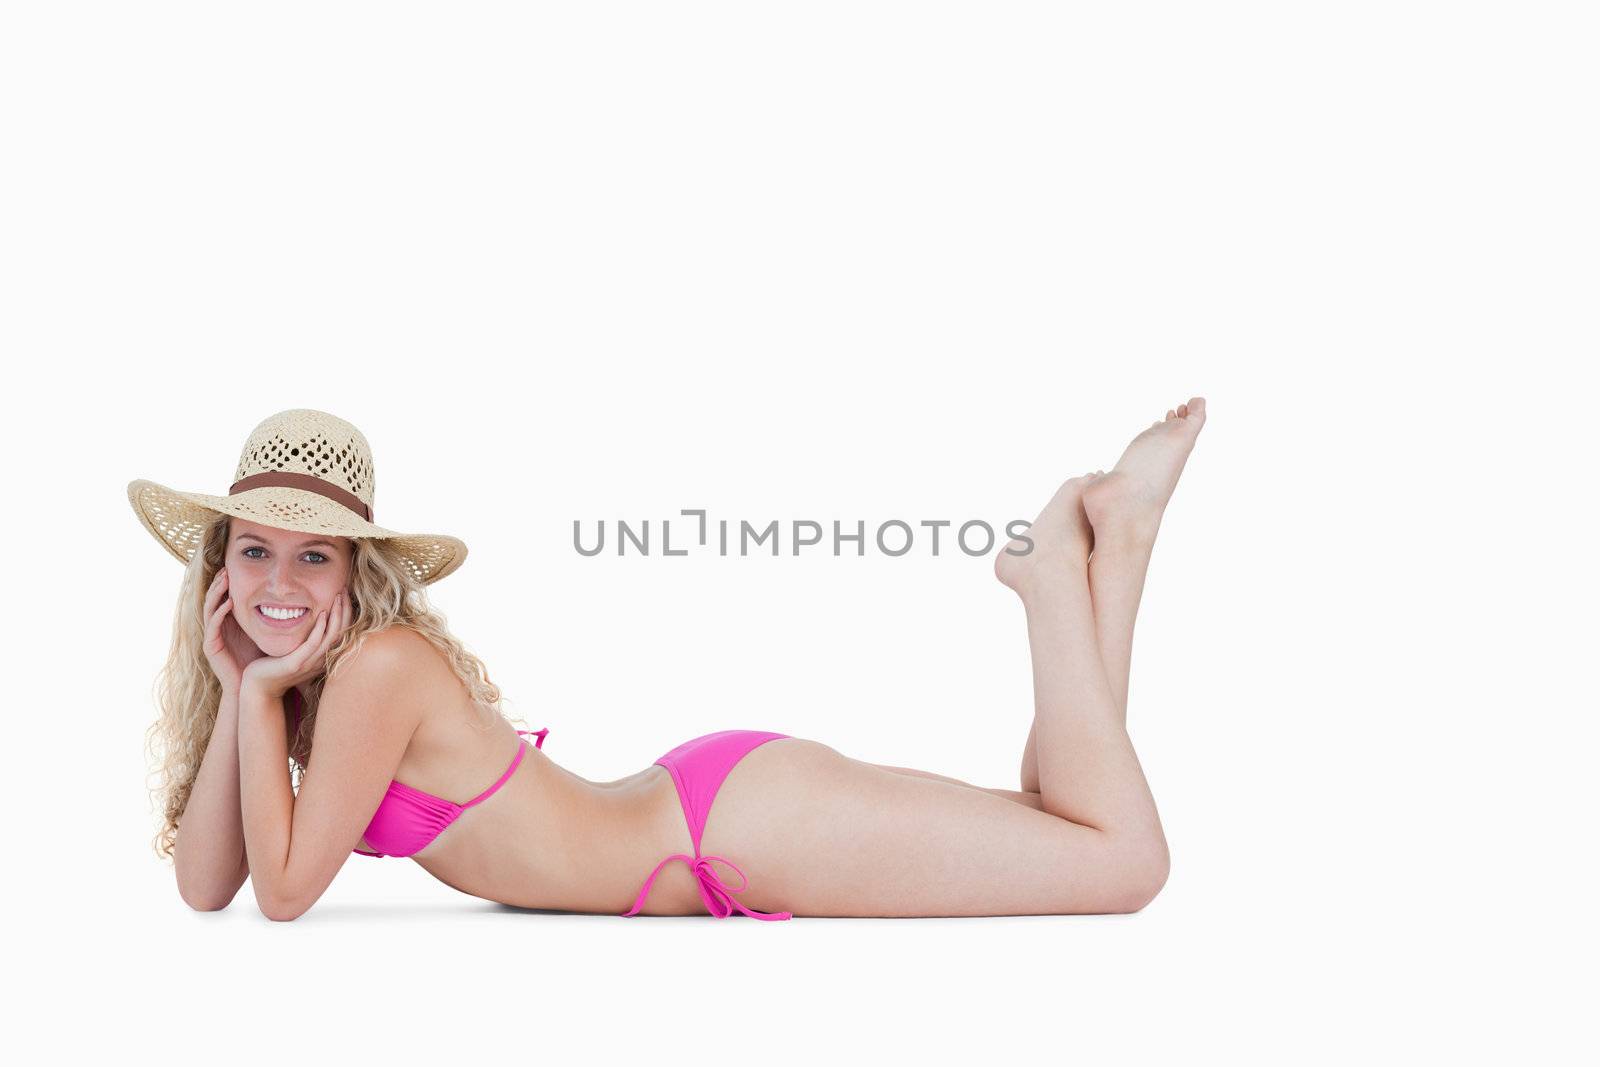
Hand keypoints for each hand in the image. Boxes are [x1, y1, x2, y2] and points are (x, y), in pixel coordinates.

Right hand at [201, 568, 262, 695]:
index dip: (227, 583)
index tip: (236, 567)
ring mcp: (212, 636)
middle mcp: (217, 627)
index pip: (224, 597)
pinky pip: (212, 625)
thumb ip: (267, 617)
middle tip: (227, 568)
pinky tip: (228, 603)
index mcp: (228, 623)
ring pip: (210, 609)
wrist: (248, 686)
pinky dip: (220, 613)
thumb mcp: (263, 632)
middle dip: (219, 583)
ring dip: (217, 593)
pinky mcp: (210, 646)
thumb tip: (287, 599)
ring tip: (225, 579)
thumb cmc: (259, 660)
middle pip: (214, 599)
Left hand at [240, 591, 352, 701]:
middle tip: (344, 590)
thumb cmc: (274, 667)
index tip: (344, 595)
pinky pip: (313, 643)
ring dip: (337, 615)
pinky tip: (322, 614)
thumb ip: (304, 639)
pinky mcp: (296, 664)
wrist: (258, 687)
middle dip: (345, 610)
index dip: (346, 613)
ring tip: (337, 597)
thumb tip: (308, 618)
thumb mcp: (294, 651)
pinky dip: (320, 628)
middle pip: (341, 632)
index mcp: (322, 657)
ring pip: (331, 636)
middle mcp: (321, 660)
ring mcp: (310, 663)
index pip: (342, 632)